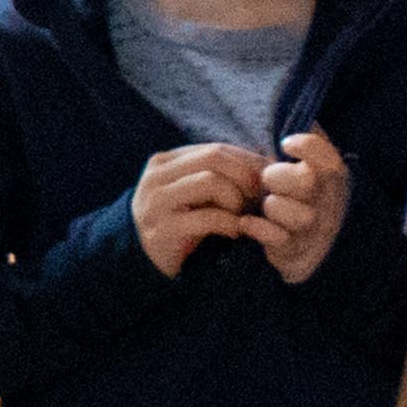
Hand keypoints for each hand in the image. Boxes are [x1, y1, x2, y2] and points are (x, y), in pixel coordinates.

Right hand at [132, 139, 273, 277]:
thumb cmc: (177, 223)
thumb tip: (264, 165)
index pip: (216, 148)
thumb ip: (215, 176)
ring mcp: (158, 202)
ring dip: (236, 199)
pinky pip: (208, 217)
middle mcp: (158, 176)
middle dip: (245, 176)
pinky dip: (230, 224)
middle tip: (259, 199)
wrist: (139, 258)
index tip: (267, 182)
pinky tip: (234, 233)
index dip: (247, 162)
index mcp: (166, 162)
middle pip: (213, 157)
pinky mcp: (164, 229)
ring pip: (210, 181)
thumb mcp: (190, 193)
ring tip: (241, 216)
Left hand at [250, 126, 350, 284]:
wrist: (312, 244)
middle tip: (269, 178)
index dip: (305, 146)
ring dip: (270, 205)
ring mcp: (311, 227)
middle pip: (303, 182)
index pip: (326, 156)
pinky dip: (256, 228)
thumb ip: (307, 139)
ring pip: (286, 210)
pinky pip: (273, 237)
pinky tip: (249, 222)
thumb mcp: (312, 164)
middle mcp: (326, 201)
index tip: (286, 144)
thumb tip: (293, 110)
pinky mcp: (293, 249)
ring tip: (266, 204)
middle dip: (277, 177)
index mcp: (331, 175)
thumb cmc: (304, 194)